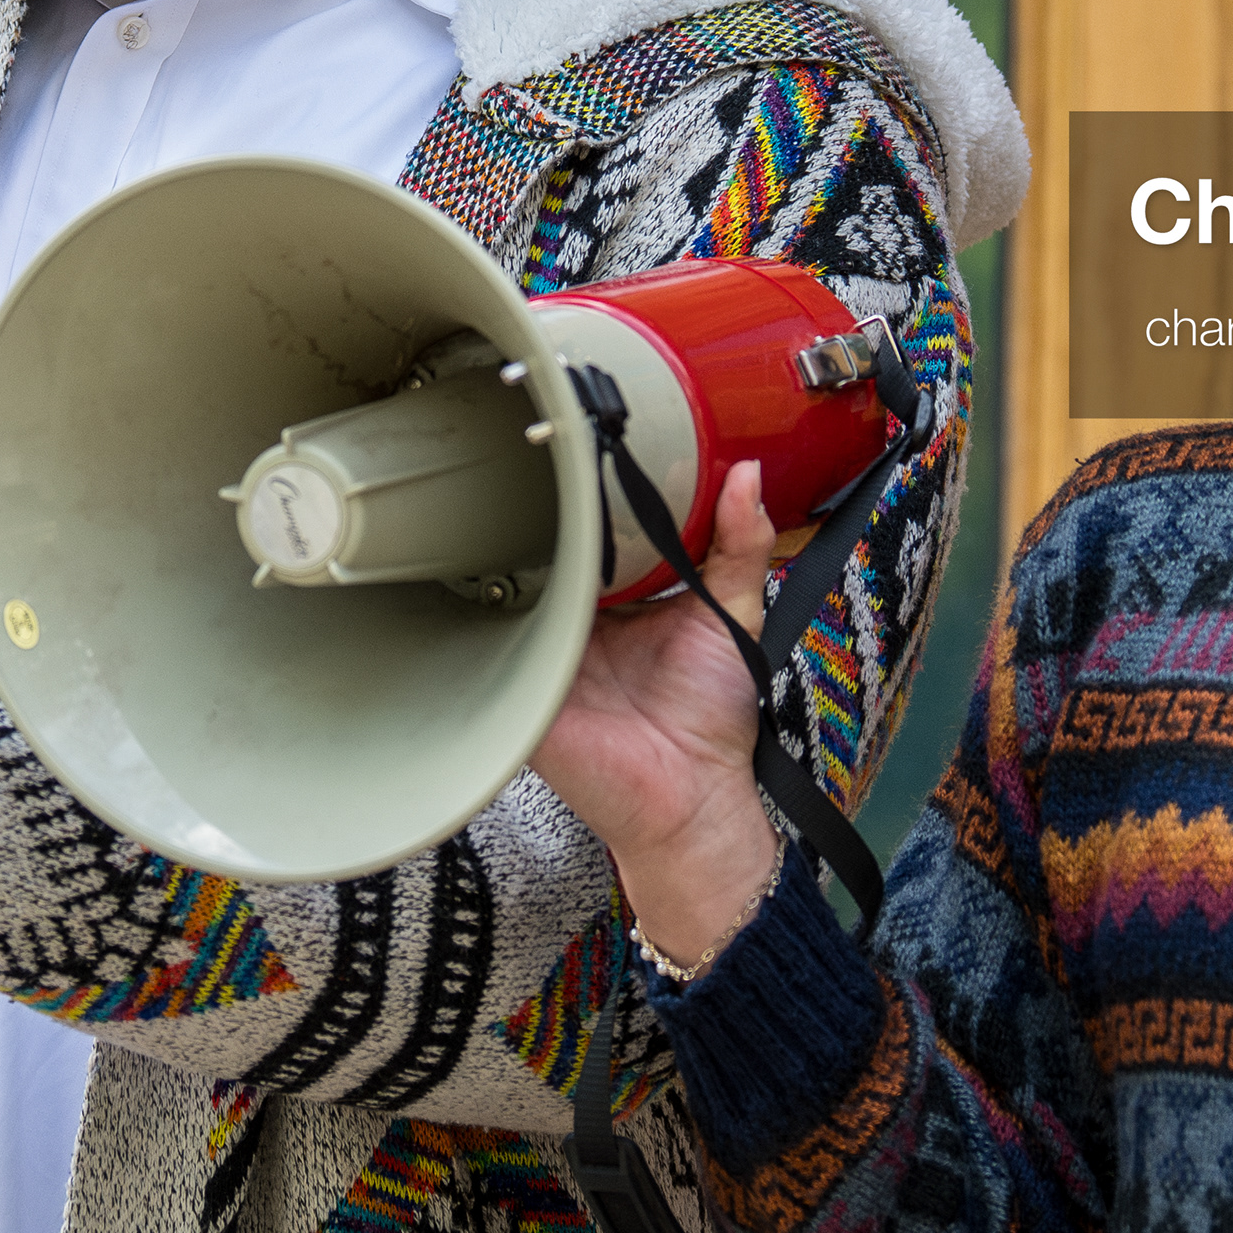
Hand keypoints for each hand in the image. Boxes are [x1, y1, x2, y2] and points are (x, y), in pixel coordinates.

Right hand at [534, 463, 785, 971]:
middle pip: (537, 545)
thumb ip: (741, 545)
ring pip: (501, 579)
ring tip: (507, 495)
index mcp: (612, 593)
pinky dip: (485, 603)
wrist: (690, 797)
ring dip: (502, 543)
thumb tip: (747, 476)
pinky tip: (493, 567)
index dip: (585, 486)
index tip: (587, 436)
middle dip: (536, 504)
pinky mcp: (514, 679)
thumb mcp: (734, 613)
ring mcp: (535, 644)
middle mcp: (569, 614)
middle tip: (543, 452)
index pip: (587, 526)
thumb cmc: (709, 717)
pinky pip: (486, 635)